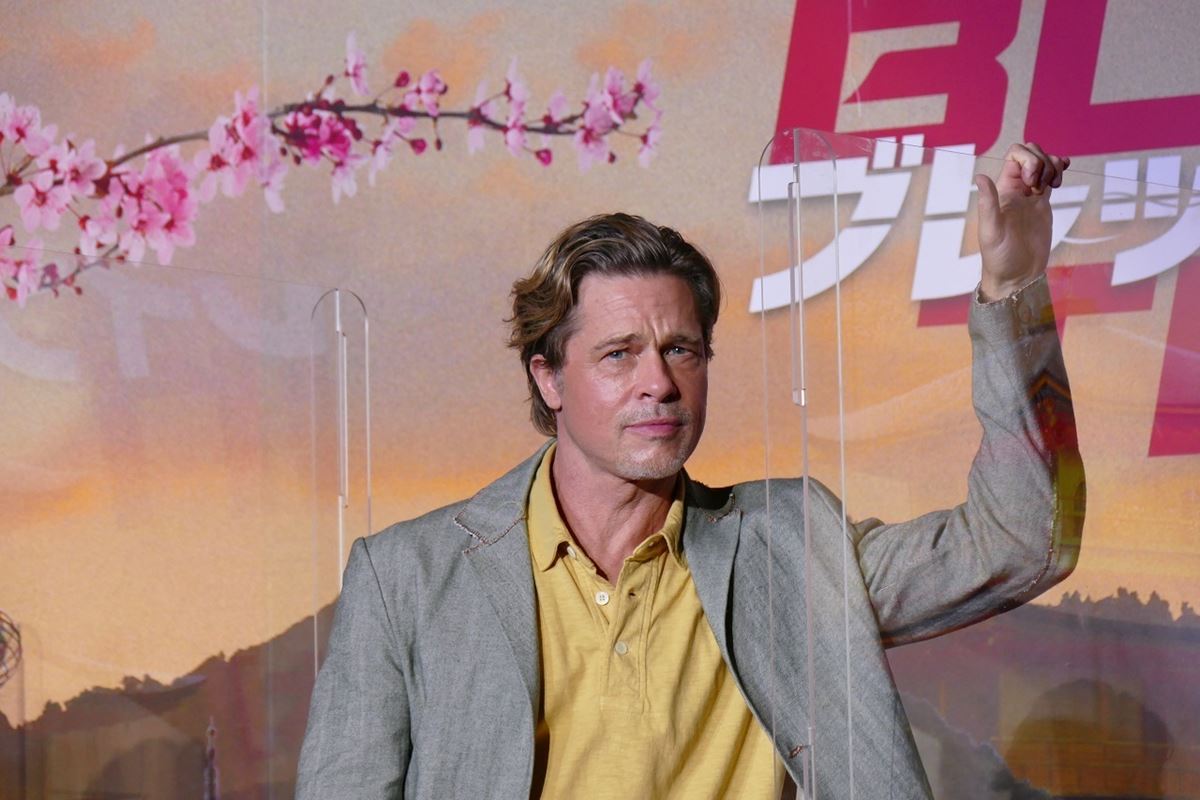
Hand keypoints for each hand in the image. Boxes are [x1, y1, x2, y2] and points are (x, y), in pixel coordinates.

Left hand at [974, 142, 1069, 300]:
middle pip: (1030, 154)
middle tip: (1041, 186)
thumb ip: (988, 204)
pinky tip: (1062, 174)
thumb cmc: (1000, 257)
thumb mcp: (991, 231)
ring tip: (1052, 186)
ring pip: (1043, 163)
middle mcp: (1016, 189)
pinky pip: (1051, 178)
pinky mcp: (1043, 204)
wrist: (1017, 275)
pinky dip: (1059, 169)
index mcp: (1002, 191)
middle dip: (1042, 161)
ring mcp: (1031, 195)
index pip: (1014, 155)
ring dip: (1052, 166)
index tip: (1031, 182)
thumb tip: (980, 177)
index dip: (1028, 159)